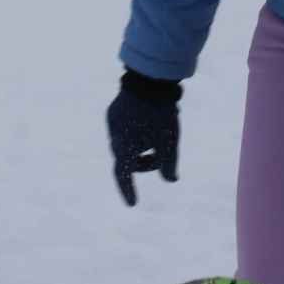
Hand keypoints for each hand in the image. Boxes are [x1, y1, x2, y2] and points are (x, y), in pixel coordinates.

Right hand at [107, 70, 180, 205]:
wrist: (149, 79)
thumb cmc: (161, 113)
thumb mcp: (170, 141)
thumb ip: (169, 164)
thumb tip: (171, 179)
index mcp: (124, 147)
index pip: (124, 174)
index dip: (128, 190)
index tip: (133, 204)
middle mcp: (114, 136)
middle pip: (126, 159)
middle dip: (143, 163)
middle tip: (162, 159)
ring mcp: (112, 122)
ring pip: (125, 143)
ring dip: (140, 147)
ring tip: (158, 137)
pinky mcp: (115, 110)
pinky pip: (124, 129)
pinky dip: (135, 133)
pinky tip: (150, 122)